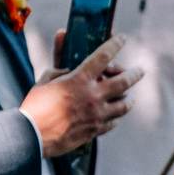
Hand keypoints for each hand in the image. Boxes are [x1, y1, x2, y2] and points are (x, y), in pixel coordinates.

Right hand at [20, 35, 141, 157]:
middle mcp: (93, 95)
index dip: (114, 45)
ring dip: (128, 98)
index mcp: (79, 80)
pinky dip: (115, 116)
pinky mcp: (96, 129)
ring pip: (124, 104)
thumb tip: (68, 66)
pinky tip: (114, 114)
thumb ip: (59, 69)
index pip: (102, 56)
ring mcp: (97, 114)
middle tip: (140, 71)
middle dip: (135, 74)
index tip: (122, 38)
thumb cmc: (35, 106)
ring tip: (129, 96)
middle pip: (124, 82)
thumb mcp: (44, 82)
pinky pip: (114, 121)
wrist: (33, 136)